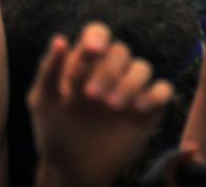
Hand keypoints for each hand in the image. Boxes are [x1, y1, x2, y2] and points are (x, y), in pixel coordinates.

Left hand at [28, 23, 173, 186]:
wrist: (72, 169)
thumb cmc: (54, 132)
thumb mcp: (42, 102)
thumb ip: (48, 71)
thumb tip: (60, 38)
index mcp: (85, 63)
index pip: (97, 35)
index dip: (97, 37)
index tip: (91, 50)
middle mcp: (110, 71)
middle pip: (120, 51)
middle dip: (108, 70)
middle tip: (91, 97)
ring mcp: (130, 88)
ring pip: (143, 67)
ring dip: (129, 83)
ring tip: (112, 107)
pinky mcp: (149, 107)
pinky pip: (163, 90)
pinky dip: (155, 94)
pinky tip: (138, 109)